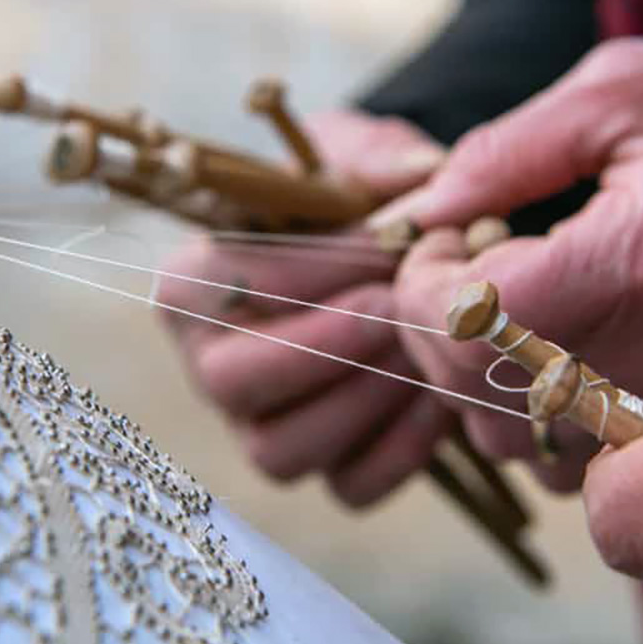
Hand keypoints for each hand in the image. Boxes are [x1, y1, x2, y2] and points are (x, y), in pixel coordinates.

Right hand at [157, 109, 452, 506]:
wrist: (398, 254)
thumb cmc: (357, 198)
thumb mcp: (360, 157)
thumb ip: (381, 160)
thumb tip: (420, 179)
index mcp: (197, 283)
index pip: (214, 286)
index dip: (299, 272)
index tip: (379, 247)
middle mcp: (214, 364)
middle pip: (230, 383)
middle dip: (322, 345)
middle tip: (394, 305)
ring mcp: (265, 427)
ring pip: (283, 451)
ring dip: (364, 397)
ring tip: (425, 345)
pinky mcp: (326, 467)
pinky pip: (351, 486)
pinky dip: (403, 447)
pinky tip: (445, 394)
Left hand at [386, 39, 642, 488]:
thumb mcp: (632, 88)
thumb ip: (509, 147)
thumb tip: (424, 208)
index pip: (472, 317)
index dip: (420, 284)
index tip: (437, 243)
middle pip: (484, 394)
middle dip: (437, 331)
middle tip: (462, 269)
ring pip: (525, 447)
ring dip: (483, 382)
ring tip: (511, 309)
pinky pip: (584, 464)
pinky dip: (542, 418)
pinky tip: (559, 351)